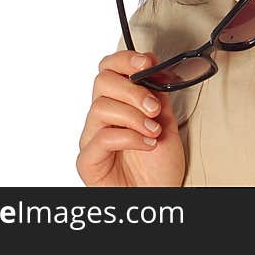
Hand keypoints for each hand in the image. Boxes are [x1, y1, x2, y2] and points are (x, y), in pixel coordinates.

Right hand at [76, 50, 184, 186]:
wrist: (159, 195)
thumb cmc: (160, 164)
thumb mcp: (166, 121)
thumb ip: (158, 95)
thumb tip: (155, 68)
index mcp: (118, 103)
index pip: (109, 69)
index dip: (125, 59)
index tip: (146, 62)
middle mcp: (101, 118)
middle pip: (102, 82)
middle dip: (133, 90)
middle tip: (153, 107)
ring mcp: (92, 137)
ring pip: (102, 107)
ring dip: (134, 116)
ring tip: (153, 131)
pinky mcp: (88, 160)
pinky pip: (103, 137)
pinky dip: (130, 137)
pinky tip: (147, 144)